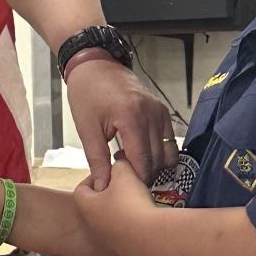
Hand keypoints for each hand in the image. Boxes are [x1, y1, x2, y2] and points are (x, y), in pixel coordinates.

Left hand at [64, 57, 176, 188]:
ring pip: (167, 152)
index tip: (124, 190)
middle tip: (126, 181)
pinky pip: (169, 139)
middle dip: (145, 175)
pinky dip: (159, 152)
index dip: (136, 180)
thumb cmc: (87, 94)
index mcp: (131, 118)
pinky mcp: (162, 110)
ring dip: (153, 165)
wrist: (95, 65)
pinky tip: (139, 153)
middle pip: (158, 159)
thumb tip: (103, 187)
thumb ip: (97, 160)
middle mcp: (151, 114)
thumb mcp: (87, 129)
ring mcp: (160, 111)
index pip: (144, 161)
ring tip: (132, 166)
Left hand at [71, 155, 159, 255]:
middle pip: (98, 203)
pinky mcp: (125, 248)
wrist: (151, 236)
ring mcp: (109, 239)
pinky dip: (134, 222)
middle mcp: (94, 225)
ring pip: (112, 218)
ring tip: (138, 198)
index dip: (95, 177)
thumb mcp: (125, 174)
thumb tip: (120, 162)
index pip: (82, 188)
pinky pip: (127, 231)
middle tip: (125, 184)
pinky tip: (146, 215)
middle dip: (111, 191)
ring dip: (123, 208)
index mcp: (87, 206)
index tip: (108, 172)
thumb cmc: (133, 206)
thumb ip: (120, 165)